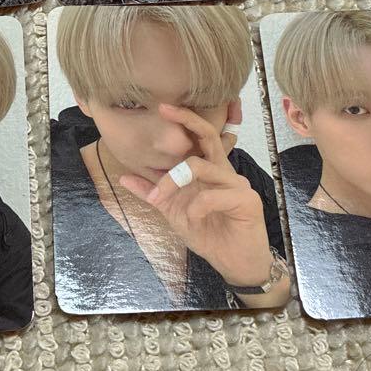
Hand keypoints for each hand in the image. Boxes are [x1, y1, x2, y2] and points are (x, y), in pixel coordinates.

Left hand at [118, 102, 275, 289]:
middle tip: (165, 109)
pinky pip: (211, 196)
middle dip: (186, 120)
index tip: (162, 107)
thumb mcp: (173, 212)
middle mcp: (224, 171)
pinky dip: (195, 207)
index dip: (185, 120)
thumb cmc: (209, 234)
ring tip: (161, 199)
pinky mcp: (246, 200)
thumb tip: (124, 178)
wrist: (234, 263)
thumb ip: (153, 193)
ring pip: (200, 167)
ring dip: (173, 181)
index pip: (199, 137)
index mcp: (209, 170)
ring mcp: (237, 184)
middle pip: (209, 136)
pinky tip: (194, 219)